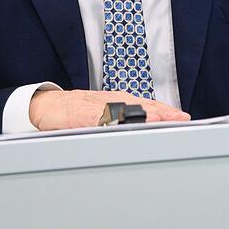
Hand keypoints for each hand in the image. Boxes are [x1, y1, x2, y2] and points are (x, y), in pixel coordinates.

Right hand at [29, 89, 189, 130]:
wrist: (45, 106)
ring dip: (143, 114)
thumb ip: (121, 120)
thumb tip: (146, 128)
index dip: (166, 111)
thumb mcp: (103, 114)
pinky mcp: (82, 114)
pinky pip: (100, 117)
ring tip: (160, 119)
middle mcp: (112, 101)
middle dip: (162, 112)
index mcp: (119, 102)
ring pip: (125, 109)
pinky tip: (124, 123)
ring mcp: (98, 106)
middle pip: (142, 105)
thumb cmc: (76, 111)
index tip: (183, 117)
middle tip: (180, 118)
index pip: (148, 106)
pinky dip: (114, 120)